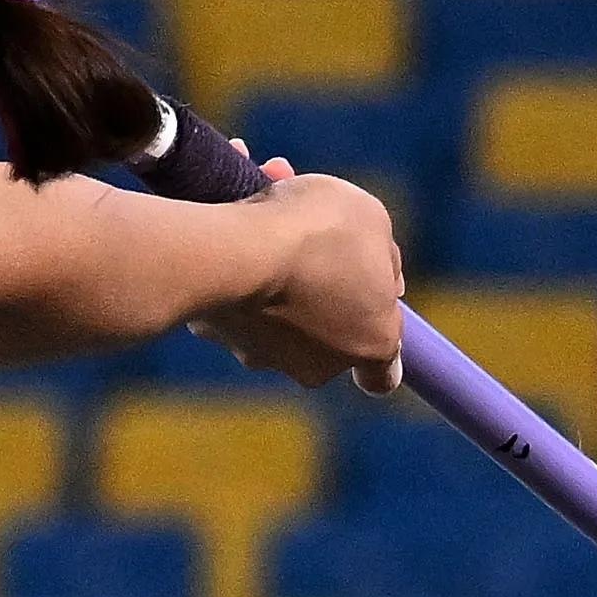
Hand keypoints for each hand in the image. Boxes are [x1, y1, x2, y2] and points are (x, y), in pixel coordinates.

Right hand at [187, 149, 406, 394]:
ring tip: (261, 241)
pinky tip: (227, 244)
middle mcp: (318, 364)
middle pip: (323, 343)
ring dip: (272, 290)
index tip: (365, 325)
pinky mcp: (214, 334)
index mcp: (372, 341)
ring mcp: (262, 354)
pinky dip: (231, 280)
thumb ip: (381, 253)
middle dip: (317, 306)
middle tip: (308, 260)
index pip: (382, 377)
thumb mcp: (370, 219)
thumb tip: (377, 270)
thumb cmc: (314, 233)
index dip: (374, 350)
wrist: (232, 248)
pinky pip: (229, 304)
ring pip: (272, 324)